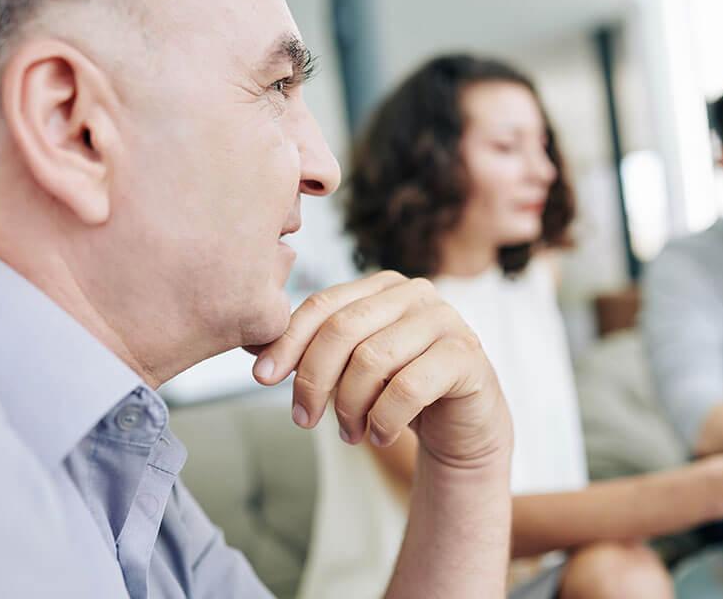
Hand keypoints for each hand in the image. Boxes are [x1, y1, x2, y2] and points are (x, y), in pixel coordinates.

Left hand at [246, 271, 511, 469]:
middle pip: (343, 329)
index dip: (288, 341)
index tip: (262, 378)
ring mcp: (445, 321)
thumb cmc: (401, 391)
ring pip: (372, 359)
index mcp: (382, 287)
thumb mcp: (353, 369)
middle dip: (313, 379)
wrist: (463, 425)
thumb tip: (256, 354)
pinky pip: (409, 387)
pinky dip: (385, 419)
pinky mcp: (466, 356)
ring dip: (351, 407)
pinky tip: (380, 435)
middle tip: (303, 420)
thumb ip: (315, 354)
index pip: (323, 304)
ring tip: (350, 434)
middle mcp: (415, 294)